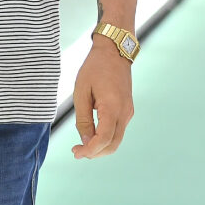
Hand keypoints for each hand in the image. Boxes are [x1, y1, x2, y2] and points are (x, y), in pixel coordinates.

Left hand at [71, 41, 134, 159]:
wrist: (114, 51)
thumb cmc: (95, 68)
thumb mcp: (82, 92)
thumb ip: (83, 119)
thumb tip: (84, 140)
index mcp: (113, 108)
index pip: (104, 140)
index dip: (89, 150)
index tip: (75, 152)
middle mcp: (125, 113)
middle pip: (112, 145)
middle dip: (95, 153)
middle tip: (77, 151)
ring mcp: (128, 112)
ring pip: (116, 140)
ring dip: (100, 147)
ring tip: (82, 143)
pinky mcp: (127, 110)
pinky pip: (118, 131)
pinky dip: (106, 138)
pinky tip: (92, 134)